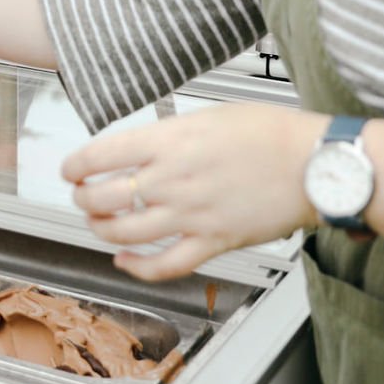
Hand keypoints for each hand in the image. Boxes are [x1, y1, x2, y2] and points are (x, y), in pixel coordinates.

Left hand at [63, 104, 326, 280]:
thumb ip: (170, 135)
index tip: (70, 170)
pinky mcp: (213, 242)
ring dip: (101, 230)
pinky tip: (124, 260)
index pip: (100, 155)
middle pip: (104, 197)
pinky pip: (165, 265)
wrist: (313, 163)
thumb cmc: (271, 133)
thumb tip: (144, 148)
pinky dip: (137, 267)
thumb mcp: (208, 115)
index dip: (75, 166)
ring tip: (97, 223)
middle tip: (82, 196)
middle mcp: (173, 179)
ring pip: (125, 233)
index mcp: (169, 141)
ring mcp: (191, 214)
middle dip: (83, 199)